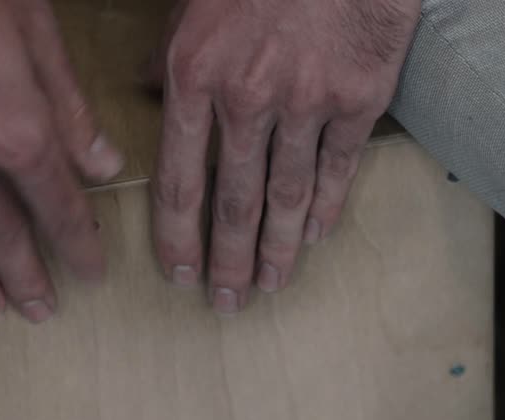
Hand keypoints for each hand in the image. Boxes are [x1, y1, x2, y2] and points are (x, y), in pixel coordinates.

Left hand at [146, 0, 419, 312]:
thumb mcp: (193, 5)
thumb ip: (169, 57)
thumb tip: (147, 97)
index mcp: (195, 75)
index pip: (177, 179)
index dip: (176, 236)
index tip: (177, 273)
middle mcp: (247, 98)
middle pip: (233, 203)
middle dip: (226, 261)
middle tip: (225, 304)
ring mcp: (306, 102)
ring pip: (286, 195)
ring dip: (275, 250)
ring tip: (269, 286)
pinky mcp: (358, 99)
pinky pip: (337, 168)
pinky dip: (325, 208)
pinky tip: (312, 238)